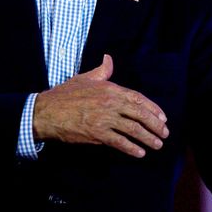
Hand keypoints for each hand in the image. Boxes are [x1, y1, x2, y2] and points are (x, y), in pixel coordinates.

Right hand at [32, 54, 168, 157]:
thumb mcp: (85, 78)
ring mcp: (104, 119)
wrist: (47, 112)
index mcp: (109, 88)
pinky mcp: (97, 134)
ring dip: (147, 138)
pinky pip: (119, 142)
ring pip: (132, 129)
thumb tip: (109, 58)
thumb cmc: (65, 95)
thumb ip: (102, 70)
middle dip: (154, 125)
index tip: (163, 118)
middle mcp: (110, 103)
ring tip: (157, 145)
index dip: (152, 108)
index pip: (137, 98)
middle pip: (139, 114)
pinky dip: (131, 148)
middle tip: (164, 134)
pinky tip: (139, 153)